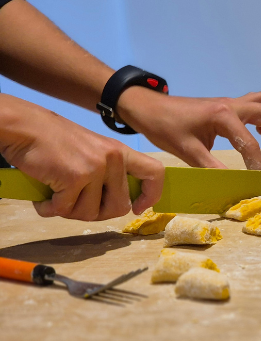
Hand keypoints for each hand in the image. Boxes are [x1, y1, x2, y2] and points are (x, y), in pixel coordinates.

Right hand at [0, 95, 163, 220]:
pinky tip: (43, 198)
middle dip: (95, 213)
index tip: (137, 208)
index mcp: (120, 152)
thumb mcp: (92, 151)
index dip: (150, 195)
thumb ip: (108, 172)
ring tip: (56, 197)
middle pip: (119, 207)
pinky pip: (65, 210)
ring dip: (69, 212)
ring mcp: (96, 168)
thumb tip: (120, 205)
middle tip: (75, 205)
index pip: (155, 173)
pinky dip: (49, 209)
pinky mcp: (75, 178)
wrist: (24, 126)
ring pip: (90, 213)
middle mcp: (113, 159)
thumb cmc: (53, 141)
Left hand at [118, 89, 260, 169]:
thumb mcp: (186, 150)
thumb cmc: (164, 126)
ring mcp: (231, 103)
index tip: (259, 179)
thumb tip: (231, 185)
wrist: (148, 107)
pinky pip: (257, 104)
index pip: (249, 141)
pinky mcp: (228, 105)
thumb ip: (211, 167)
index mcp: (221, 115)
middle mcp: (231, 105)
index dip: (257, 163)